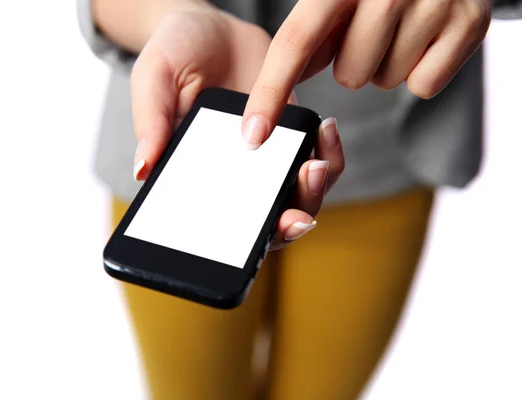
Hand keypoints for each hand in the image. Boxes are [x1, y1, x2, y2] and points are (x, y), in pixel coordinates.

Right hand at [130, 8, 344, 248]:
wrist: (212, 28)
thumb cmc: (174, 54)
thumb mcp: (153, 77)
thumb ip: (149, 120)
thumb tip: (143, 170)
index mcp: (196, 177)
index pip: (220, 228)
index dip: (248, 243)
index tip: (272, 230)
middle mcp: (233, 178)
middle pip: (268, 222)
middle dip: (292, 220)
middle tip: (299, 201)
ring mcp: (266, 160)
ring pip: (299, 197)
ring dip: (316, 190)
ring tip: (318, 162)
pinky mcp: (292, 138)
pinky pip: (318, 159)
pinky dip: (329, 153)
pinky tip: (326, 129)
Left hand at [242, 0, 491, 148]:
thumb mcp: (333, 0)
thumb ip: (306, 38)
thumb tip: (273, 97)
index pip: (295, 43)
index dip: (270, 93)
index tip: (253, 135)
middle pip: (348, 76)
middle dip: (354, 62)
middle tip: (372, 30)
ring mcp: (434, 1)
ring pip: (384, 81)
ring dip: (385, 65)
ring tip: (399, 29)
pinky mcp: (470, 22)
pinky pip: (424, 86)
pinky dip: (421, 71)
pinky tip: (426, 39)